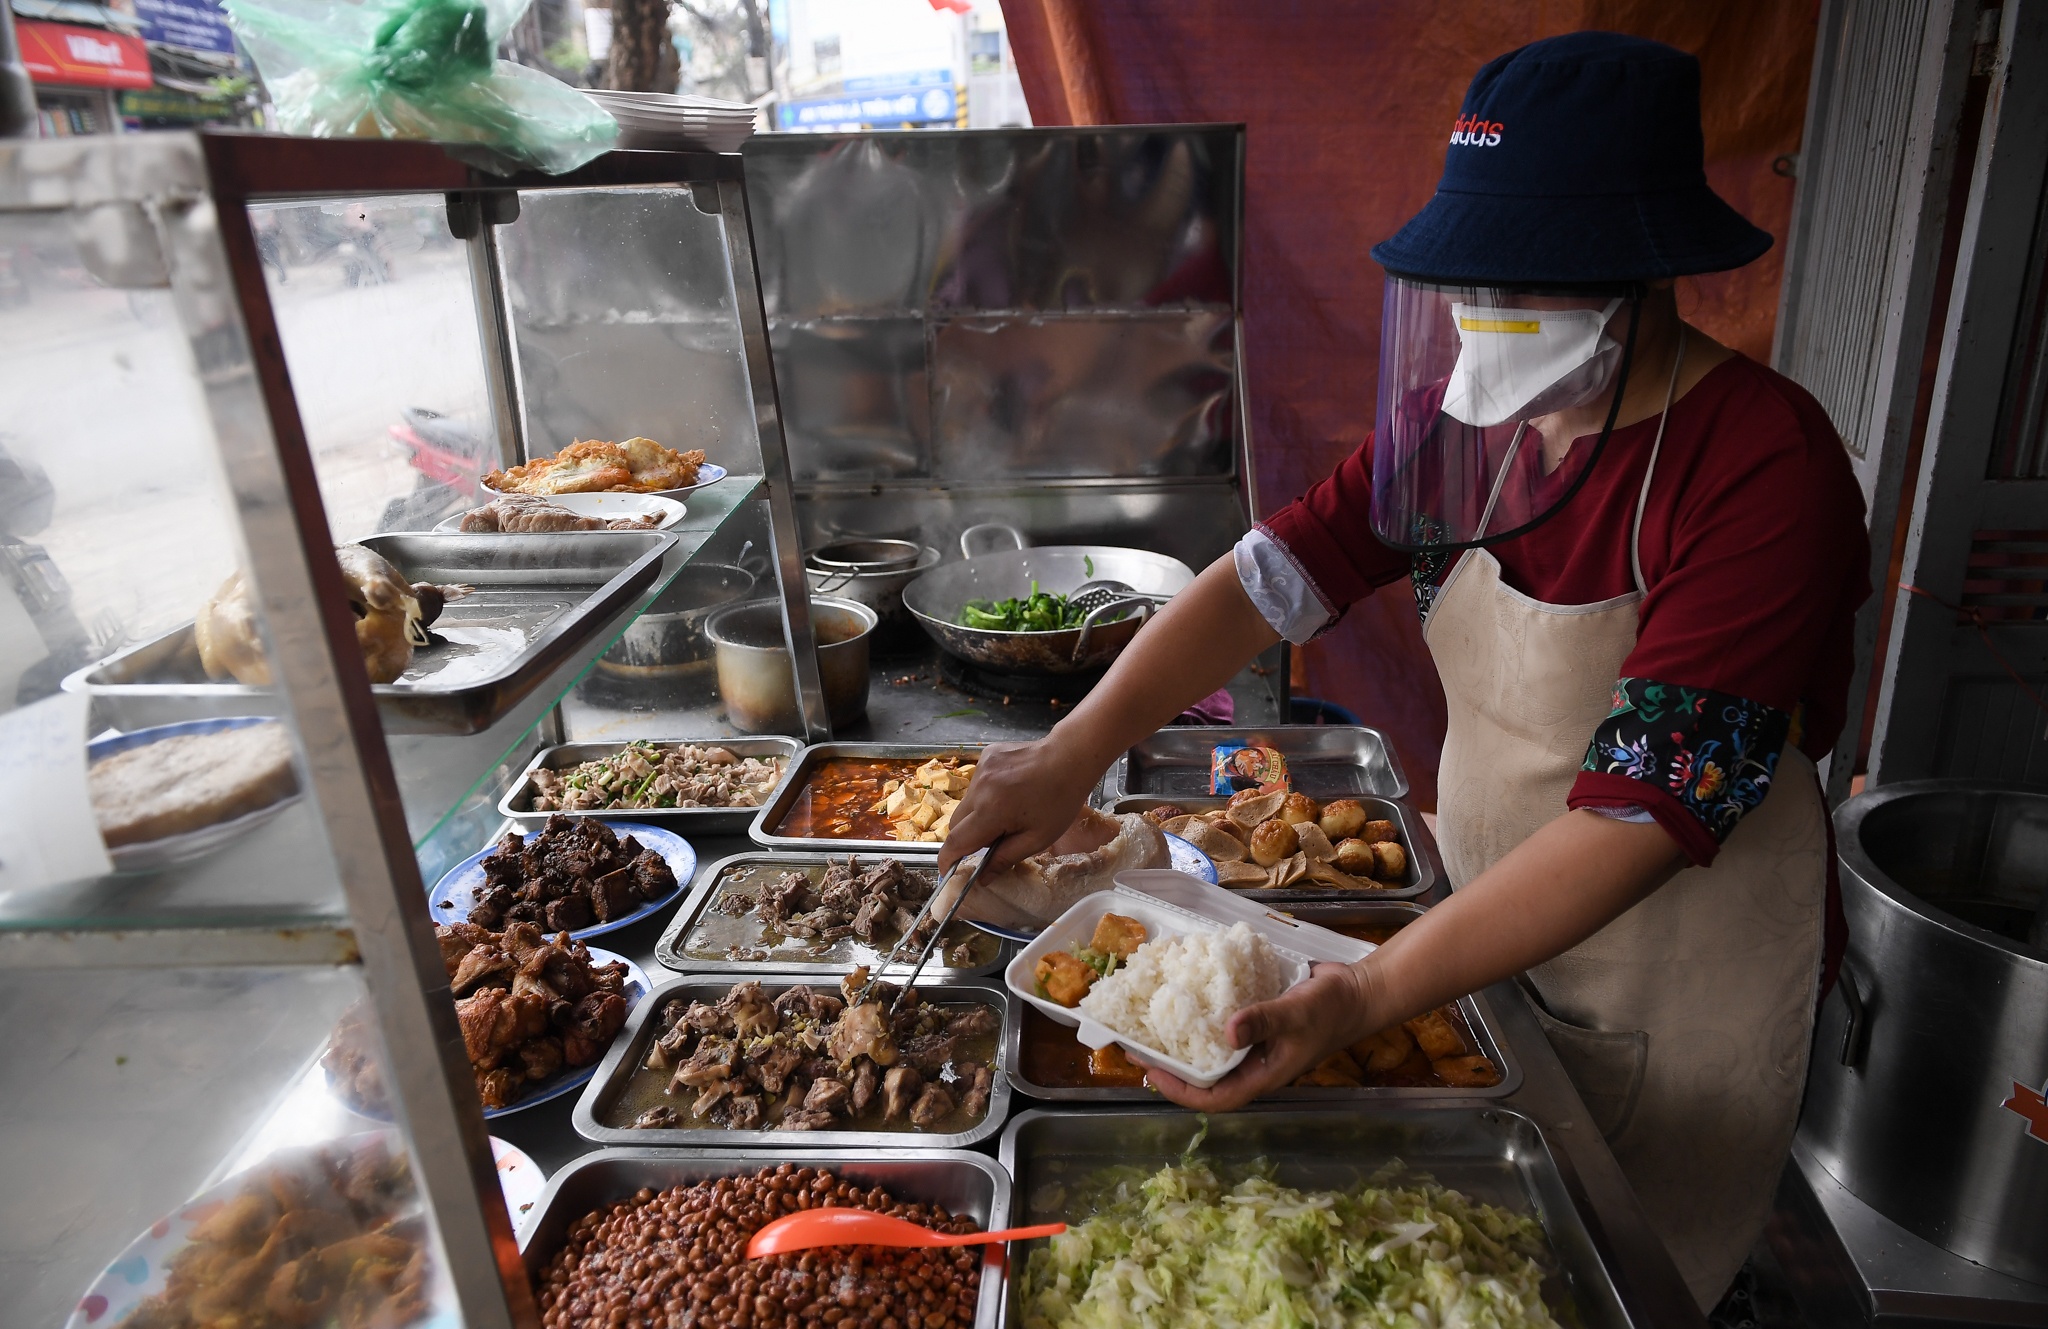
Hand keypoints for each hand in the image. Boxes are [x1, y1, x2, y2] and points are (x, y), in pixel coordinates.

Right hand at [938, 736, 1101, 873]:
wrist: (1070, 757)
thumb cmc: (1060, 801)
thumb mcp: (1038, 839)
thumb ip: (1005, 859)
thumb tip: (981, 879)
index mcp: (991, 811)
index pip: (956, 842)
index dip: (948, 861)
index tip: (948, 873)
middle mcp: (979, 788)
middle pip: (957, 823)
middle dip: (969, 837)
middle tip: (994, 840)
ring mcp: (981, 769)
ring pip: (966, 804)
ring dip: (979, 814)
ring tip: (1008, 810)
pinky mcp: (985, 756)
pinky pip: (976, 785)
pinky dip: (986, 794)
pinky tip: (1010, 790)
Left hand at [1143, 961, 1382, 1110]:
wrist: (1356, 991)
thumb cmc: (1330, 1010)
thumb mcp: (1296, 1013)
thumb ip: (1264, 1020)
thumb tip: (1227, 1033)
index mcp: (1262, 1075)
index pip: (1215, 1098)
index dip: (1182, 1091)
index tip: (1152, 1071)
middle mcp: (1252, 1064)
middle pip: (1204, 1075)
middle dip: (1170, 1064)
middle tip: (1136, 1042)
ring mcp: (1252, 1043)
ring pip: (1209, 1050)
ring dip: (1181, 1040)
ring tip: (1148, 1022)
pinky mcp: (1253, 1022)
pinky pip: (1220, 1025)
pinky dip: (1200, 1016)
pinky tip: (1180, 997)